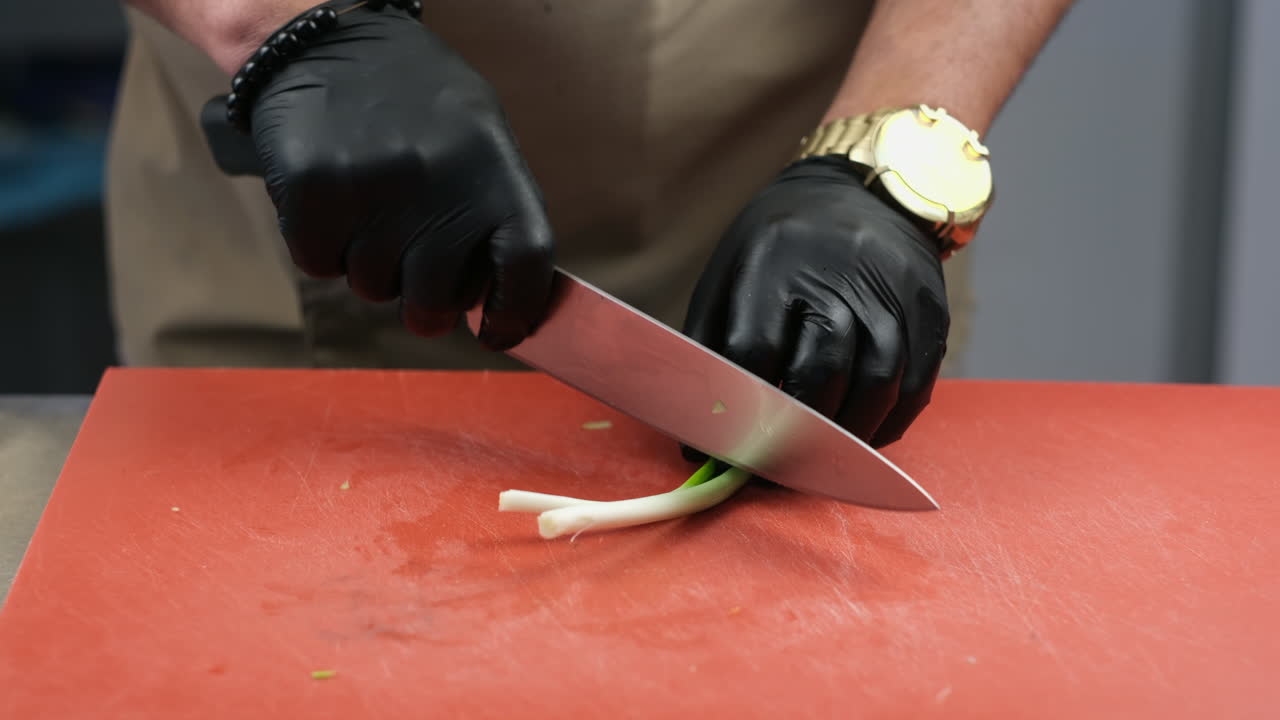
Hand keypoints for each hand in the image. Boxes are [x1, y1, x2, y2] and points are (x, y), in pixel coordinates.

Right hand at [242, 4, 553, 349]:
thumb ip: (494, 207)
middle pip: (437, 299)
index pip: (526, 262)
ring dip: (368, 267)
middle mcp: (440, 182)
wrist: (323, 37)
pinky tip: (330, 202)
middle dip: (425, 306)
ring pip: (372, 287)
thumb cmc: (411, 94)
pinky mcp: (314, 192)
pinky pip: (319, 264)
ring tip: (368, 211)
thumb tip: (504, 292)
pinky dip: (321, 247)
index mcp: (493, 167)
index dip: (515, 311)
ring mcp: (375, 189)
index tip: (497, 332)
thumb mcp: (478, 132)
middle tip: (414, 280)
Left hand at [683, 156, 949, 448]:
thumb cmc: (780, 248)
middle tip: (773, 470)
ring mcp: (892, 291)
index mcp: (773, 260)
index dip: (738, 411)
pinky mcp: (931, 310)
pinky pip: (916, 385)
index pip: (755, 350)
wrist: (864, 193)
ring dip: (846, 438)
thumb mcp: (731, 275)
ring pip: (876, 383)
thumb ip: (713, 348)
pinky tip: (860, 440)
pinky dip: (888, 424)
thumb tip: (701, 435)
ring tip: (817, 463)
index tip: (723, 453)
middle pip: (821, 371)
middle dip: (794, 434)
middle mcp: (838, 272)